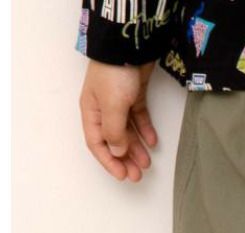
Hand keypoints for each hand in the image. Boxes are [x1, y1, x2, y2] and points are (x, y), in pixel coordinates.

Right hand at [79, 60, 157, 181]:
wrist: (129, 45)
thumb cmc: (114, 74)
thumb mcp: (112, 107)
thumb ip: (114, 132)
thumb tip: (117, 152)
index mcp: (91, 112)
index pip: (97, 144)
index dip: (109, 162)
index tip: (123, 176)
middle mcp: (103, 109)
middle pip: (113, 141)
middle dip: (125, 159)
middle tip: (138, 175)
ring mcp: (119, 102)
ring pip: (127, 132)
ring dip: (136, 148)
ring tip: (147, 163)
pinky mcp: (134, 95)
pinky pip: (139, 118)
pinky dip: (145, 130)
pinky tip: (153, 143)